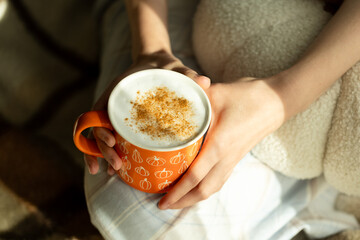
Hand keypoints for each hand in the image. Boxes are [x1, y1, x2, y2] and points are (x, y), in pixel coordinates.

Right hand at [84, 50, 210, 174]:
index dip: (100, 128)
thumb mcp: (175, 69)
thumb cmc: (164, 68)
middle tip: (118, 164)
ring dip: (103, 157)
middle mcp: (111, 106)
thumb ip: (187, 74)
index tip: (112, 141)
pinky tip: (106, 172)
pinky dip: (103, 157)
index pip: (99, 112)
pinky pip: (108, 141)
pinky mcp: (123, 125)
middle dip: (104, 150)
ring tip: (114, 172)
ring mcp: (114, 116)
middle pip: (98, 130)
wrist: (157, 66)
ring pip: (100, 139)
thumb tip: (205, 81)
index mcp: (118, 93)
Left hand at [158, 78, 284, 208]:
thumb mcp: (216, 93)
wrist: (275, 102)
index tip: (162, 200)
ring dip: (193, 198)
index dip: (176, 191)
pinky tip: (196, 187)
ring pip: (212, 188)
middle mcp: (226, 158)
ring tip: (177, 200)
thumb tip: (173, 94)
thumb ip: (193, 95)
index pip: (194, 176)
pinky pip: (219, 180)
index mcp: (219, 145)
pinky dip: (205, 189)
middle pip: (202, 190)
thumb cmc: (247, 97)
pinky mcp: (236, 158)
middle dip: (182, 202)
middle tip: (163, 204)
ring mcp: (233, 160)